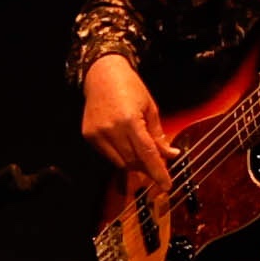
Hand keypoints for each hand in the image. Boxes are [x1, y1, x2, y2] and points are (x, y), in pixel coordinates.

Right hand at [77, 54, 168, 189]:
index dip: (158, 171)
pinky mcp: (89, 135)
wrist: (102, 76)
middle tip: (157, 166)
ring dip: (133, 163)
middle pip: (133, 161)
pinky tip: (125, 146)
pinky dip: (120, 155)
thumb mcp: (150, 108)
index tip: (166, 184)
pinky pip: (108, 155)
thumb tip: (170, 154)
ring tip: (141, 155)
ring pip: (119, 161)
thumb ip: (158, 134)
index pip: (147, 153)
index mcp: (130, 121)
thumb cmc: (130, 87)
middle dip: (147, 167)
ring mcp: (97, 134)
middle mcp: (111, 129)